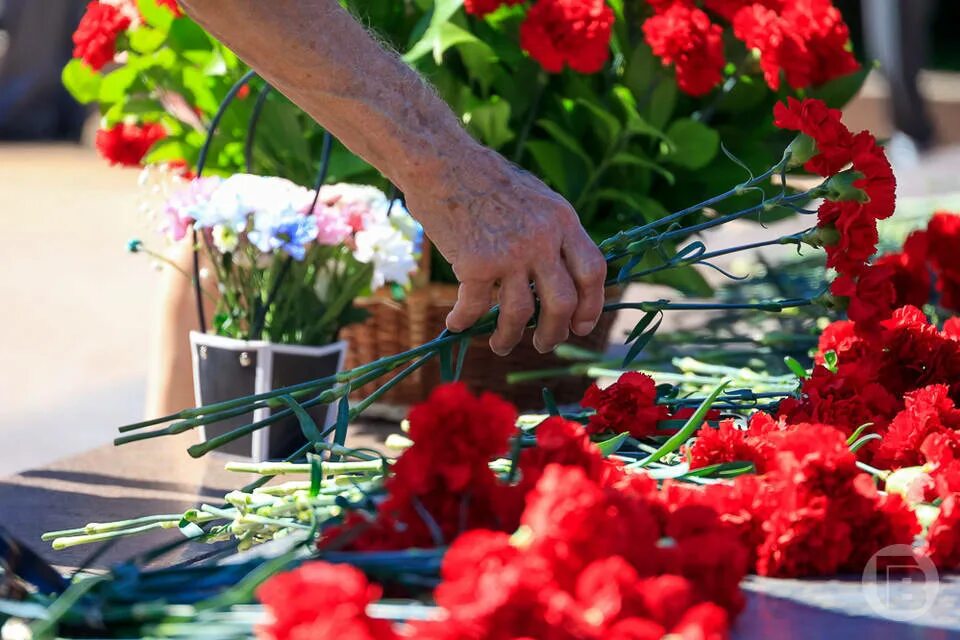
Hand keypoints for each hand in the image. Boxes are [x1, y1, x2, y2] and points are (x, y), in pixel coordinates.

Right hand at [403, 144, 606, 355]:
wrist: (441, 161)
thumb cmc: (484, 179)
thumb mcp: (536, 199)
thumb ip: (552, 233)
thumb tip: (561, 277)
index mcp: (562, 220)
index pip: (592, 272)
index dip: (591, 305)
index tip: (581, 325)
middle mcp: (542, 238)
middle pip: (562, 302)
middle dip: (554, 332)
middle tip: (544, 344)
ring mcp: (510, 253)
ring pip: (519, 314)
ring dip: (508, 337)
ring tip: (500, 345)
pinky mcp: (475, 263)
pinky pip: (473, 307)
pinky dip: (463, 321)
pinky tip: (456, 324)